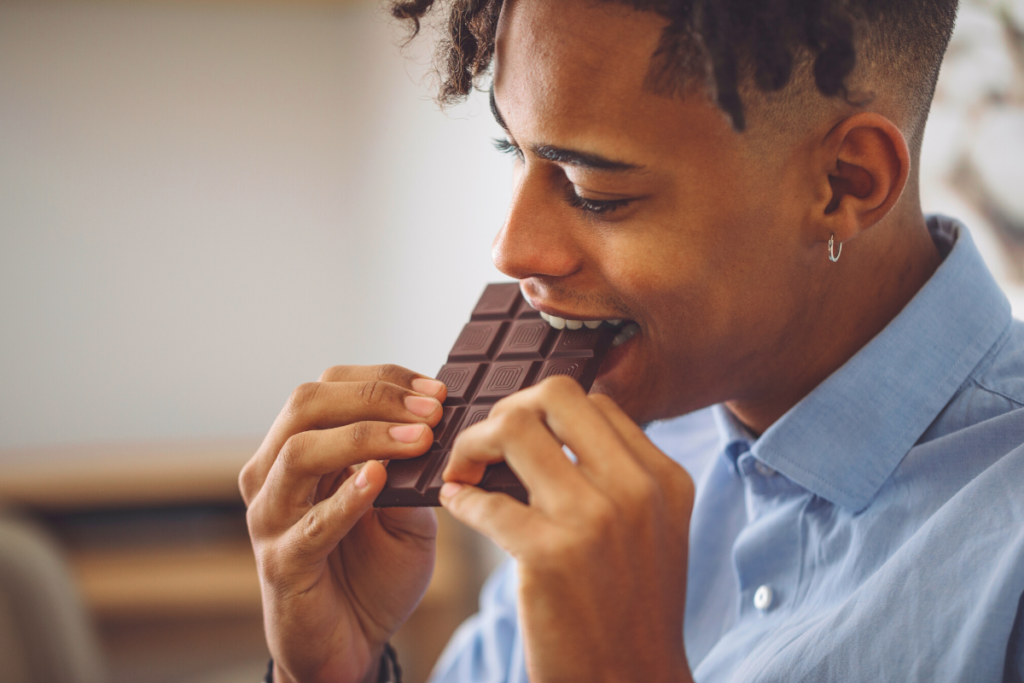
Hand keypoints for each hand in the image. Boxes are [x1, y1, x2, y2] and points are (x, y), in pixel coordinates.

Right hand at [239, 364, 446, 682]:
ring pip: (299, 453)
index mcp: (301, 450)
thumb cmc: (374, 572)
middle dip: (373, 398)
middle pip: (306, 405)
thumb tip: (437, 425)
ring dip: (363, 437)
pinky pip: (309, 524)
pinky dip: (345, 498)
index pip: (329, 388)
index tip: (436, 390)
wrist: (351, 645)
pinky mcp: (281, 563)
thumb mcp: (405, 511)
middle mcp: (275, 475)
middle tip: (431, 411)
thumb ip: (409, 471)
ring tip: (417, 440)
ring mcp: (271, 518)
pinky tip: (378, 480)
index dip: (382, 380)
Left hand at [439, 376, 694, 682]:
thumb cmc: (629, 612)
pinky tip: (457, 506)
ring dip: (473, 444)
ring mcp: (594, 520)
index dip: (544, 410)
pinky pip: (484, 498)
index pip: (594, 402)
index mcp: (662, 479)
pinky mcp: (549, 556)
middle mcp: (635, 489)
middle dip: (507, 411)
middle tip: (485, 446)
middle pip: (556, 396)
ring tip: (463, 471)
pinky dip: (460, 498)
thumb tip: (548, 433)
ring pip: (514, 428)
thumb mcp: (650, 533)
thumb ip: (617, 480)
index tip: (516, 438)